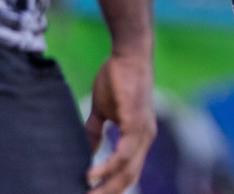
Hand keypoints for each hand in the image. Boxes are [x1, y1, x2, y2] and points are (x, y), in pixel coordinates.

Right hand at [85, 51, 155, 191]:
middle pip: (129, 177)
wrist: (128, 54)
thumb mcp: (102, 110)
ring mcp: (143, 131)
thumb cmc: (116, 78)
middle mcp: (146, 138)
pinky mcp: (136, 122)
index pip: (128, 171)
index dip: (112, 186)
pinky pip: (123, 153)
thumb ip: (96, 131)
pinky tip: (91, 176)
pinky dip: (107, 167)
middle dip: (109, 192)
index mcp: (139, 137)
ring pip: (127, 170)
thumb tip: (87, 151)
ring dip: (106, 186)